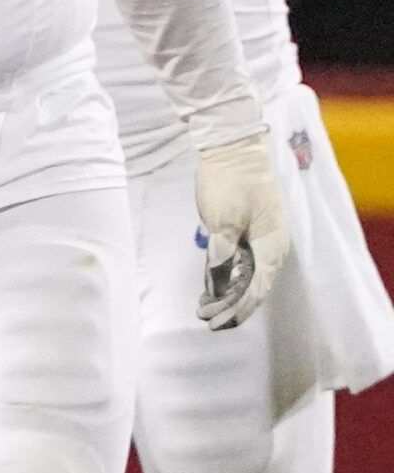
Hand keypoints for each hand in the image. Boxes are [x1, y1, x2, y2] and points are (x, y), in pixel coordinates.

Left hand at [195, 129, 290, 329]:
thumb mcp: (222, 222)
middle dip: (229, 306)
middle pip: (252, 287)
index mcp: (271, 247)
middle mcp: (270, 247)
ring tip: (201, 308)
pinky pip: (239, 262)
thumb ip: (220, 256)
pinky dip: (224, 277)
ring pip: (245, 277)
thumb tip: (217, 286)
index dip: (239, 310)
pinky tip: (208, 289)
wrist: (234, 148)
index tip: (218, 324)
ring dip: (224, 293)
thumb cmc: (230, 182)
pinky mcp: (246, 232)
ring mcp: (259, 239)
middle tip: (204, 319)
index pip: (258, 289)